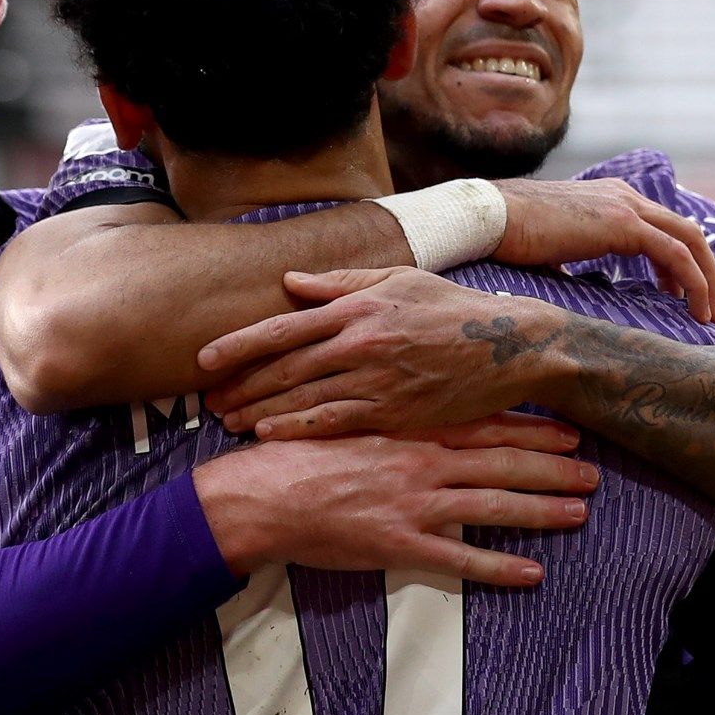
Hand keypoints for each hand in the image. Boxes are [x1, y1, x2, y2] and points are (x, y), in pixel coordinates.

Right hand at [193, 413, 597, 586]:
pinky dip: (499, 568)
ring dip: (541, 510)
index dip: (528, 428)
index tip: (564, 429)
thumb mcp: (340, 412)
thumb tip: (403, 393)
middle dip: (551, 467)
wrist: (259, 494)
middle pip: (501, 463)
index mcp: (408, 429)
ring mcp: (414, 505)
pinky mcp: (400, 545)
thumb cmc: (293, 450)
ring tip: (579, 513)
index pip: (482, 424)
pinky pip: (460, 562)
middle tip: (591, 471)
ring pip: (492, 506)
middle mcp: (421, 464)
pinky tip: (532, 573)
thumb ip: (379, 405)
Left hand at [200, 266, 565, 439]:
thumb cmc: (451, 309)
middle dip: (240, 385)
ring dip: (259, 412)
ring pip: (302, 400)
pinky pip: (334, 424)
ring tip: (228, 421)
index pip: (282, 327)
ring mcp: (377, 380)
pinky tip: (269, 435)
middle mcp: (360, 342)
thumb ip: (341, 282)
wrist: (510, 347)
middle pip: (283, 368)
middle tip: (207, 401)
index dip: (238, 345)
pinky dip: (297, 430)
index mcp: (357, 307)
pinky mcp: (394, 412)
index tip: (204, 359)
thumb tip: (290, 282)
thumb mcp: (398, 279)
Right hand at [492, 177, 714, 322]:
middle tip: (706, 308)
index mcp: (609, 199)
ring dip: (705, 279)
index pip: (662, 226)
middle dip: (704, 271)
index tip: (675, 294)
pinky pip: (674, 253)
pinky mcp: (623, 224)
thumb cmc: (508, 237)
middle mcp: (624, 196)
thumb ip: (573, 264)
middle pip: (686, 231)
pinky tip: (692, 308)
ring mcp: (626, 206)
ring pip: (690, 240)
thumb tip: (575, 293)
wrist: (491, 218)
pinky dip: (692, 281)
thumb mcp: (552, 250)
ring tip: (707, 315)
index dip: (676, 262)